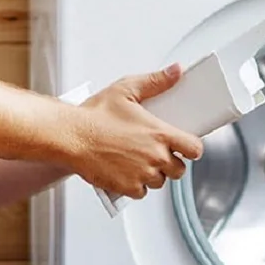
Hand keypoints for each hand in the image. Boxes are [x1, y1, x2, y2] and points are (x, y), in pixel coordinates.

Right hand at [66, 63, 204, 199]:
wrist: (70, 136)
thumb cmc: (94, 115)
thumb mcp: (126, 90)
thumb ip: (156, 81)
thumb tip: (176, 71)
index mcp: (159, 134)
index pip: (194, 149)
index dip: (191, 148)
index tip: (184, 146)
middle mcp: (155, 157)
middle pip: (179, 170)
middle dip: (170, 163)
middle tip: (155, 153)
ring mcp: (142, 174)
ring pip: (160, 182)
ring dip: (153, 174)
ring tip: (137, 161)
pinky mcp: (127, 188)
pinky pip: (141, 193)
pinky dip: (136, 185)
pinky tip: (126, 171)